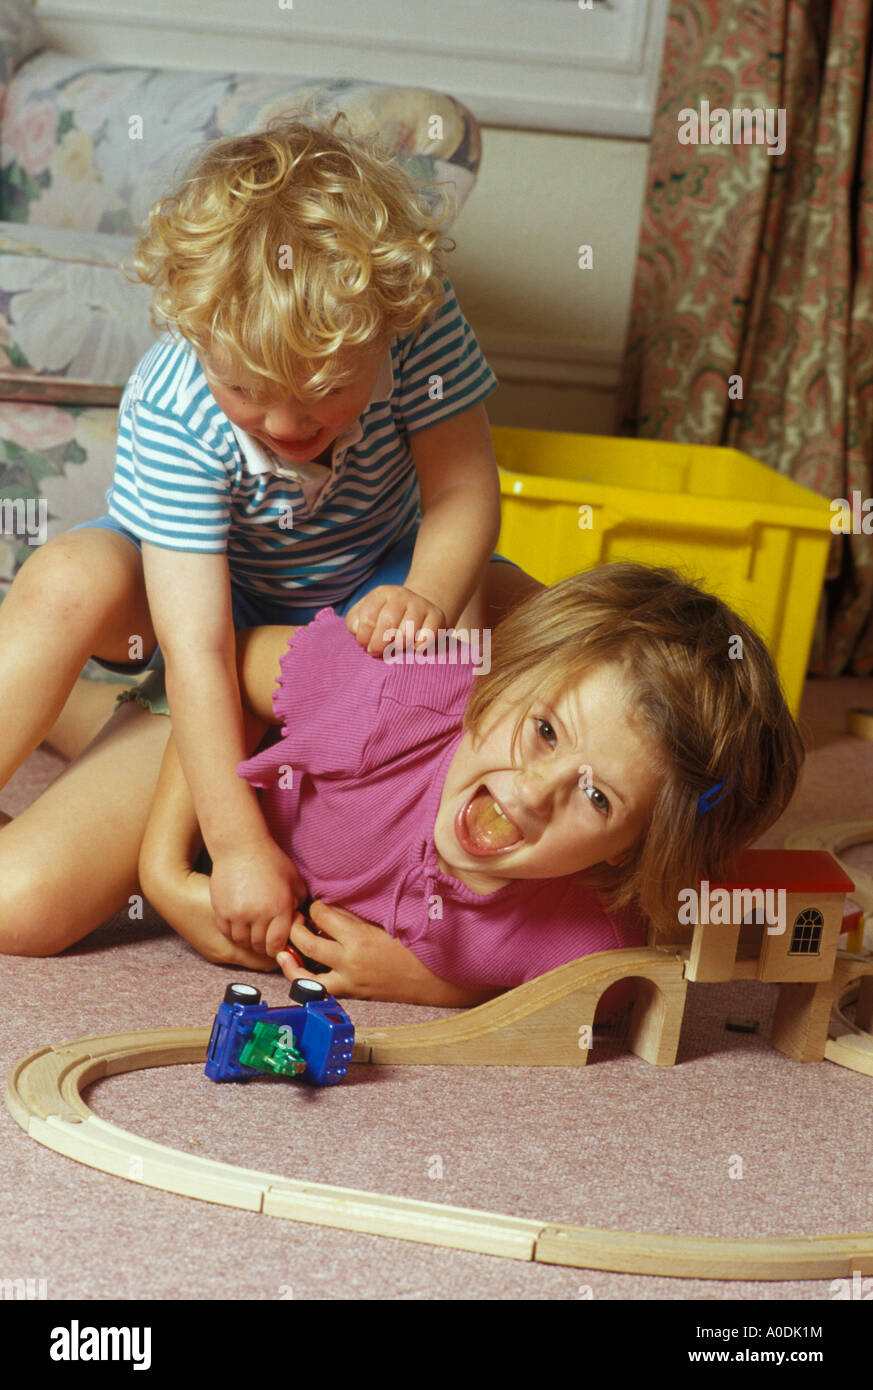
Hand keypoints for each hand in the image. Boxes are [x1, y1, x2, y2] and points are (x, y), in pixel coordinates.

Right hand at [210, 839, 307, 957]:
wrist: (240, 847)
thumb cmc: (271, 861)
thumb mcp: (294, 880)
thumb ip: (299, 903)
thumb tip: (299, 922)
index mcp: (280, 908)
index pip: (277, 943)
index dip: (278, 948)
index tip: (277, 945)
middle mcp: (258, 914)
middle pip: (259, 945)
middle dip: (264, 945)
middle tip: (265, 940)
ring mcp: (237, 914)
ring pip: (242, 941)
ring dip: (248, 940)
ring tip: (252, 932)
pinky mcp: (221, 910)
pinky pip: (226, 932)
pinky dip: (233, 932)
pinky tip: (239, 924)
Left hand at [275, 899, 497, 1004]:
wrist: (432, 978)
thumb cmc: (413, 945)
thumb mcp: (384, 923)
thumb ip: (356, 916)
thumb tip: (331, 907)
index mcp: (359, 937)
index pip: (322, 915)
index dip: (315, 906)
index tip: (316, 904)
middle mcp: (348, 961)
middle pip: (306, 942)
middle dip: (296, 928)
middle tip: (297, 920)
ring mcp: (348, 981)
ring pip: (304, 975)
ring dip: (291, 960)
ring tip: (286, 949)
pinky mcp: (351, 994)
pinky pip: (320, 990)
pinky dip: (306, 981)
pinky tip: (302, 971)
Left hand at [345, 585, 446, 657]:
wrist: (416, 608)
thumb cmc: (384, 617)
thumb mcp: (364, 615)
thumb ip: (354, 622)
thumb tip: (357, 630)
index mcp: (382, 593)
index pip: (368, 616)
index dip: (364, 636)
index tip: (364, 644)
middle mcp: (402, 595)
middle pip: (388, 623)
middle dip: (379, 644)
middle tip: (377, 651)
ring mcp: (421, 604)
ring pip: (408, 631)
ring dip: (398, 646)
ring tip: (395, 647)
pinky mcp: (437, 616)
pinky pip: (428, 636)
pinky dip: (419, 647)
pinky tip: (413, 648)